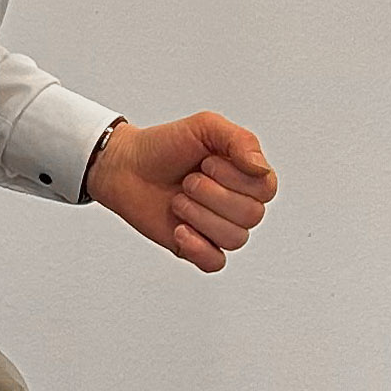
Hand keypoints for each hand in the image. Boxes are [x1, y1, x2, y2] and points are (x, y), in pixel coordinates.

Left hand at [89, 112, 276, 272]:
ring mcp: (217, 228)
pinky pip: (215, 263)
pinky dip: (198, 248)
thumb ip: (240, 140)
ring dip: (199, 216)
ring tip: (177, 201)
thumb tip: (261, 168)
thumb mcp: (206, 127)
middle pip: (252, 216)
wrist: (125, 166)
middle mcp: (237, 204)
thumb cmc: (165, 146)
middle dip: (212, 195)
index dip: (235, 179)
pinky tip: (179, 230)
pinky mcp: (197, 247)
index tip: (206, 163)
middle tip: (187, 181)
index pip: (266, 190)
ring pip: (235, 239)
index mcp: (246, 176)